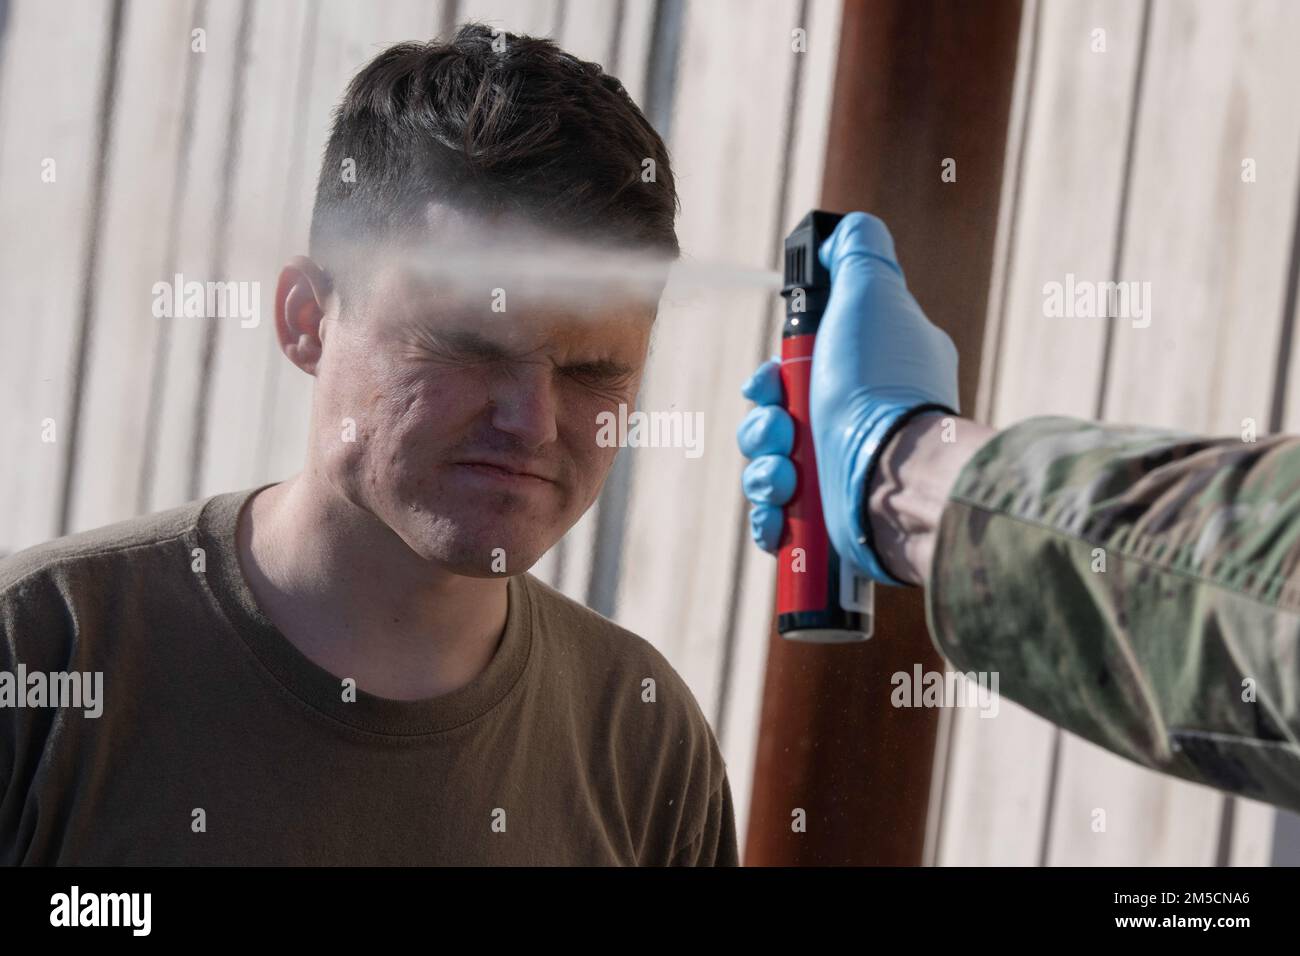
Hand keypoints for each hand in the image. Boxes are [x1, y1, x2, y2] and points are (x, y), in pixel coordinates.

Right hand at [736, 212, 959, 583]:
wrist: (891, 476)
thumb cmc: (878, 385)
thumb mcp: (872, 293)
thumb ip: (857, 252)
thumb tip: (841, 234)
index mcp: (867, 376)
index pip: (798, 371)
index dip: (771, 377)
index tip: (770, 381)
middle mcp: (858, 423)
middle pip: (775, 420)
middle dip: (762, 427)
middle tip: (779, 431)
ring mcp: (844, 474)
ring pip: (770, 468)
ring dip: (763, 473)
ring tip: (784, 480)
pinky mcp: (830, 520)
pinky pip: (779, 515)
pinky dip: (772, 515)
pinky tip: (782, 514)